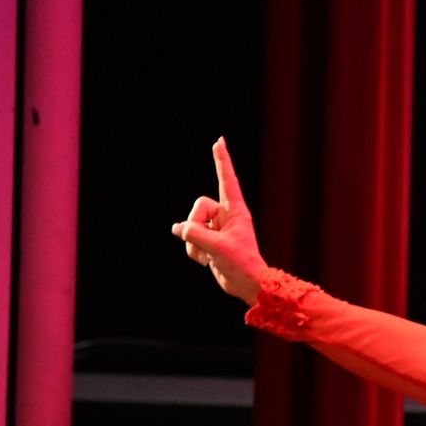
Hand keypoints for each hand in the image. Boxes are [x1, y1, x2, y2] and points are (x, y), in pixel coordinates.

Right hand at [170, 138, 268, 305]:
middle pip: (198, 206)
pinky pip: (190, 238)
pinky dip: (193, 251)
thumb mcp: (218, 247)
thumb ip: (195, 235)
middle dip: (195, 224)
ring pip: (191, 224)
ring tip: (210, 256)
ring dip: (194, 243)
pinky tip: (205, 260)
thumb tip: (179, 228)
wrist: (247, 284)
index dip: (222, 160)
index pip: (227, 179)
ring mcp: (216, 228)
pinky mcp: (209, 241)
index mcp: (236, 210)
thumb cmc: (241, 263)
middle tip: (207, 243)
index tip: (219, 141)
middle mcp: (226, 216)